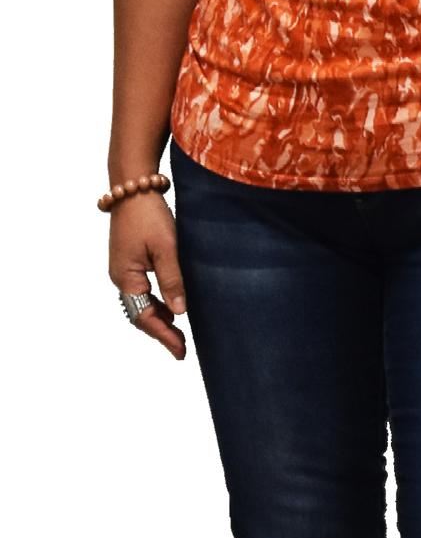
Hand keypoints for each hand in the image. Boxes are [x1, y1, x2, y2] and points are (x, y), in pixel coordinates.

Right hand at [108, 193, 187, 360]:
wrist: (133, 185)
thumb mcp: (166, 247)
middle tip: (182, 348)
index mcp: (126, 276)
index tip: (180, 351)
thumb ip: (173, 280)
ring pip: (141, 303)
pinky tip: (172, 307)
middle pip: (140, 314)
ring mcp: (124, 269)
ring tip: (180, 333)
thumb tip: (179, 312)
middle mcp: (121, 276)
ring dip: (159, 318)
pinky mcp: (130, 260)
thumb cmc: (149, 213)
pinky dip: (156, 302)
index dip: (163, 336)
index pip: (144, 317)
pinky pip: (142, 291)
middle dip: (161, 332)